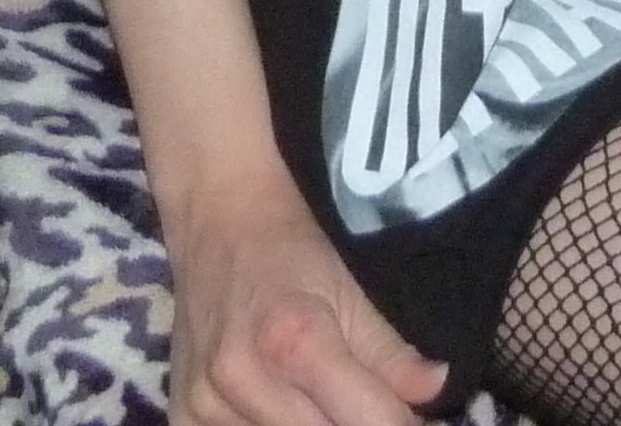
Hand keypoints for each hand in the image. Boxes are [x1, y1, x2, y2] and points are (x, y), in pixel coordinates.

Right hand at [167, 165, 446, 424]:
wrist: (214, 215)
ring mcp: (205, 404)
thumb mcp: (348, 286)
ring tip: (332, 404)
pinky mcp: (182, 418)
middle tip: (380, 411)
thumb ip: (390, 350)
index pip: (370, 421)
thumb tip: (439, 389)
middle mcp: (242, 378)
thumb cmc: (288, 246)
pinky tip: (287, 410)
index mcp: (294, 339)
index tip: (423, 423)